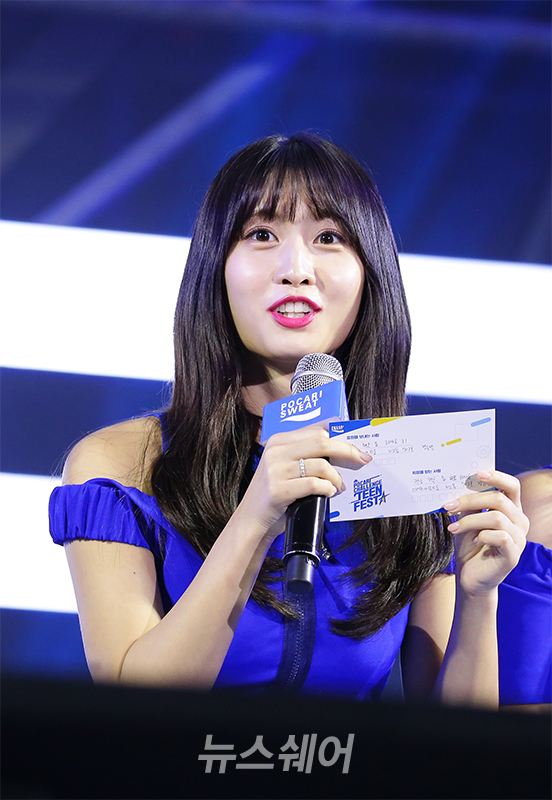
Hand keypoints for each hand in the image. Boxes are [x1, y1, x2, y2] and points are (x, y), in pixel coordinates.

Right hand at [240, 424, 371, 542]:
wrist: (251, 519)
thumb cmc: (276, 493)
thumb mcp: (285, 467)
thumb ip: (306, 455)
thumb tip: (342, 451)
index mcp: (279, 440)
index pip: (316, 429)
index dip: (340, 435)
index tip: (356, 444)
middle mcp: (276, 450)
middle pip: (322, 441)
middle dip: (347, 450)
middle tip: (362, 460)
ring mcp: (275, 470)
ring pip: (321, 465)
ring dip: (336, 477)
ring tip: (339, 486)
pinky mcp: (278, 489)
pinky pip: (313, 484)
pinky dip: (327, 489)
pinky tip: (329, 493)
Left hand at [444, 470, 528, 596]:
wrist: (470, 577)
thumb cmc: (471, 546)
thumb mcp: (467, 520)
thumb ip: (470, 504)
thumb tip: (461, 484)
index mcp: (511, 510)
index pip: (512, 486)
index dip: (497, 477)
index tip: (477, 473)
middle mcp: (520, 522)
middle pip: (499, 499)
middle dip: (470, 499)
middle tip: (449, 506)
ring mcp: (519, 539)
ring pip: (496, 517)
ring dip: (470, 520)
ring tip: (454, 528)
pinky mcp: (513, 555)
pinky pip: (500, 536)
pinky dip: (482, 535)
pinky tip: (474, 540)